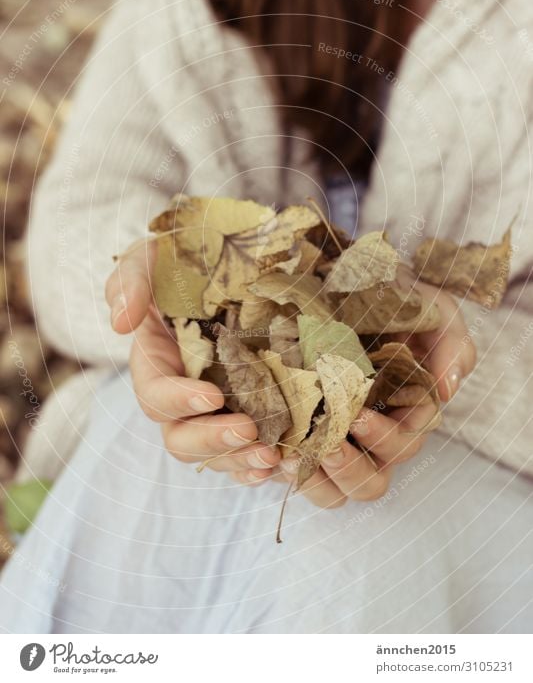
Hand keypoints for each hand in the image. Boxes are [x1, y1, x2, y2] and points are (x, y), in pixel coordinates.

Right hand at [104, 239, 280, 483]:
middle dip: (212, 441)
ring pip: (215, 454)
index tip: (211, 394)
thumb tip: (121, 323)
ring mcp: (213, 411)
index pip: (155, 395)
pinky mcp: (246, 414)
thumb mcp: (151, 258)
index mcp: (155, 363)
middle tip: (249, 431)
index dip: (179, 400)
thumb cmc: (182, 262)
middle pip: (181, 437)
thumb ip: (129, 282)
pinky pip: (244, 454)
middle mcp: (180, 395)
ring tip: (271, 457)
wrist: (229, 262)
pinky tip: (279, 465)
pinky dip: (257, 466)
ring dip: (239, 461)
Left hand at [268, 278, 475, 508]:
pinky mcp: (304, 437)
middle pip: (373, 479)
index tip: (360, 415)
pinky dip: (289, 473)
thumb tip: (448, 389)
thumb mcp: (434, 311)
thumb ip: (451, 345)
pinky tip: (274, 458)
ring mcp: (340, 440)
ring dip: (319, 480)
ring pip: (338, 490)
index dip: (385, 438)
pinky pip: (300, 476)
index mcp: (408, 413)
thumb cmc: (397, 300)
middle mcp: (375, 435)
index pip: (406, 442)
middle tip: (329, 444)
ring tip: (294, 458)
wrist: (347, 280)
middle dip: (352, 468)